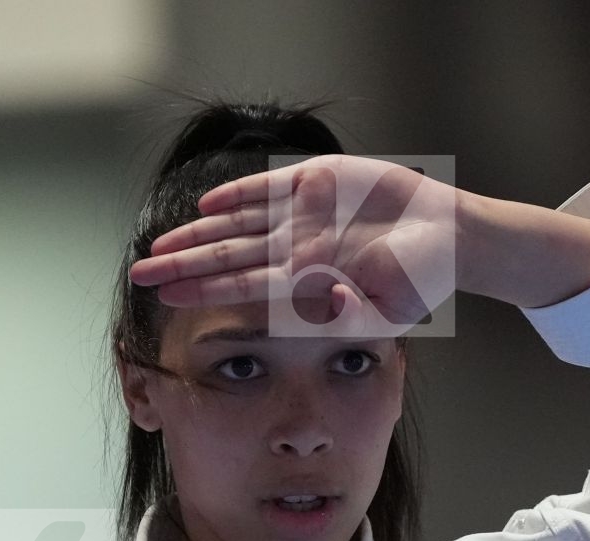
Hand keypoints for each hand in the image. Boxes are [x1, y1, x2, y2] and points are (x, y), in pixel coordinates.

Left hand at [128, 154, 459, 332]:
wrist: (450, 237)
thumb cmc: (421, 281)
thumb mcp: (389, 311)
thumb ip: (352, 310)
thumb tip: (321, 296)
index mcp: (306, 283)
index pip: (241, 287)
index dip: (202, 290)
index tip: (165, 297)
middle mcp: (295, 249)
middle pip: (226, 257)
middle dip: (181, 266)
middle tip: (138, 275)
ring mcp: (303, 214)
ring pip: (236, 225)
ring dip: (196, 235)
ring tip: (157, 246)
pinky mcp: (318, 180)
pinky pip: (268, 187)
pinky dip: (238, 194)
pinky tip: (207, 204)